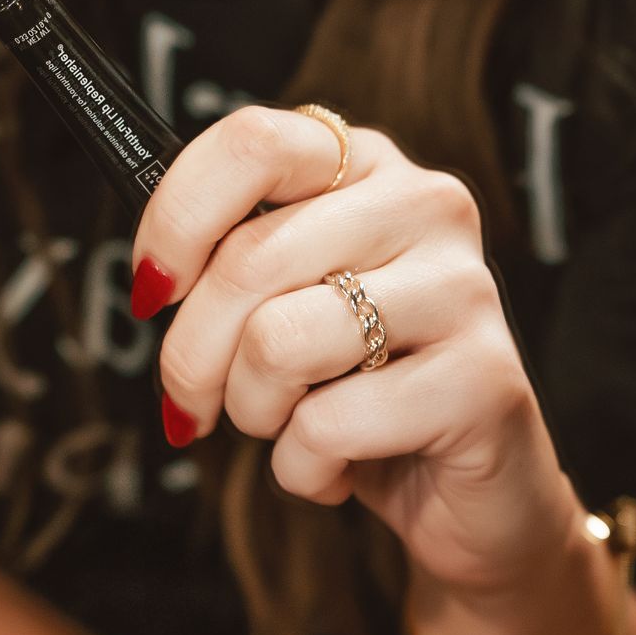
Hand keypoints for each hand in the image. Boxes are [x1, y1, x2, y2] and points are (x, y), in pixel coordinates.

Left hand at [135, 107, 577, 595]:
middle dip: (191, 355)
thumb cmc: (359, 389)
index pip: (252, 142)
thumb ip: (231, 261)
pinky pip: (327, 425)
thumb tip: (152, 272)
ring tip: (290, 426)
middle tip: (194, 404)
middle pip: (248, 257)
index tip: (152, 289)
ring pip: (278, 341)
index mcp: (367, 165)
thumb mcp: (286, 303)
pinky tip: (341, 465)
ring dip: (254, 411)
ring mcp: (462, 288)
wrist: (467, 492)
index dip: (177, 220)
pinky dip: (303, 467)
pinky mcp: (484, 378)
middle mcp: (425, 204)